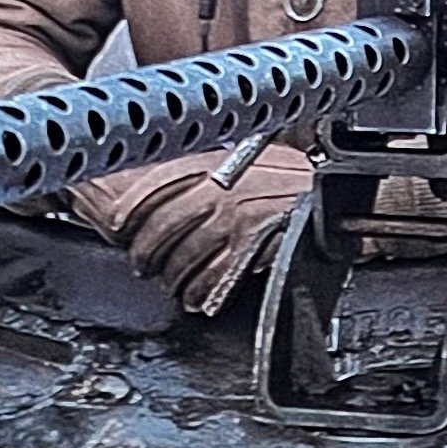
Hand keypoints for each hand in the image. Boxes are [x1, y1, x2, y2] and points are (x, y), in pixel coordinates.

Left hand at [69, 144, 313, 314]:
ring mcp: (231, 225)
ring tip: (166, 279)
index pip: (156, 186)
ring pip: (181, 259)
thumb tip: (189, 174)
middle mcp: (218, 195)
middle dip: (145, 250)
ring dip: (169, 275)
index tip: (116, 220)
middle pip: (161, 229)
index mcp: (215, 165)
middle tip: (141, 259)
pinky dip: (197, 292)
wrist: (331, 194)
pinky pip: (210, 280)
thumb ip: (216, 161)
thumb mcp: (251, 152)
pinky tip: (193, 295)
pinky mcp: (247, 252)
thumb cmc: (295, 173)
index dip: (130, 207)